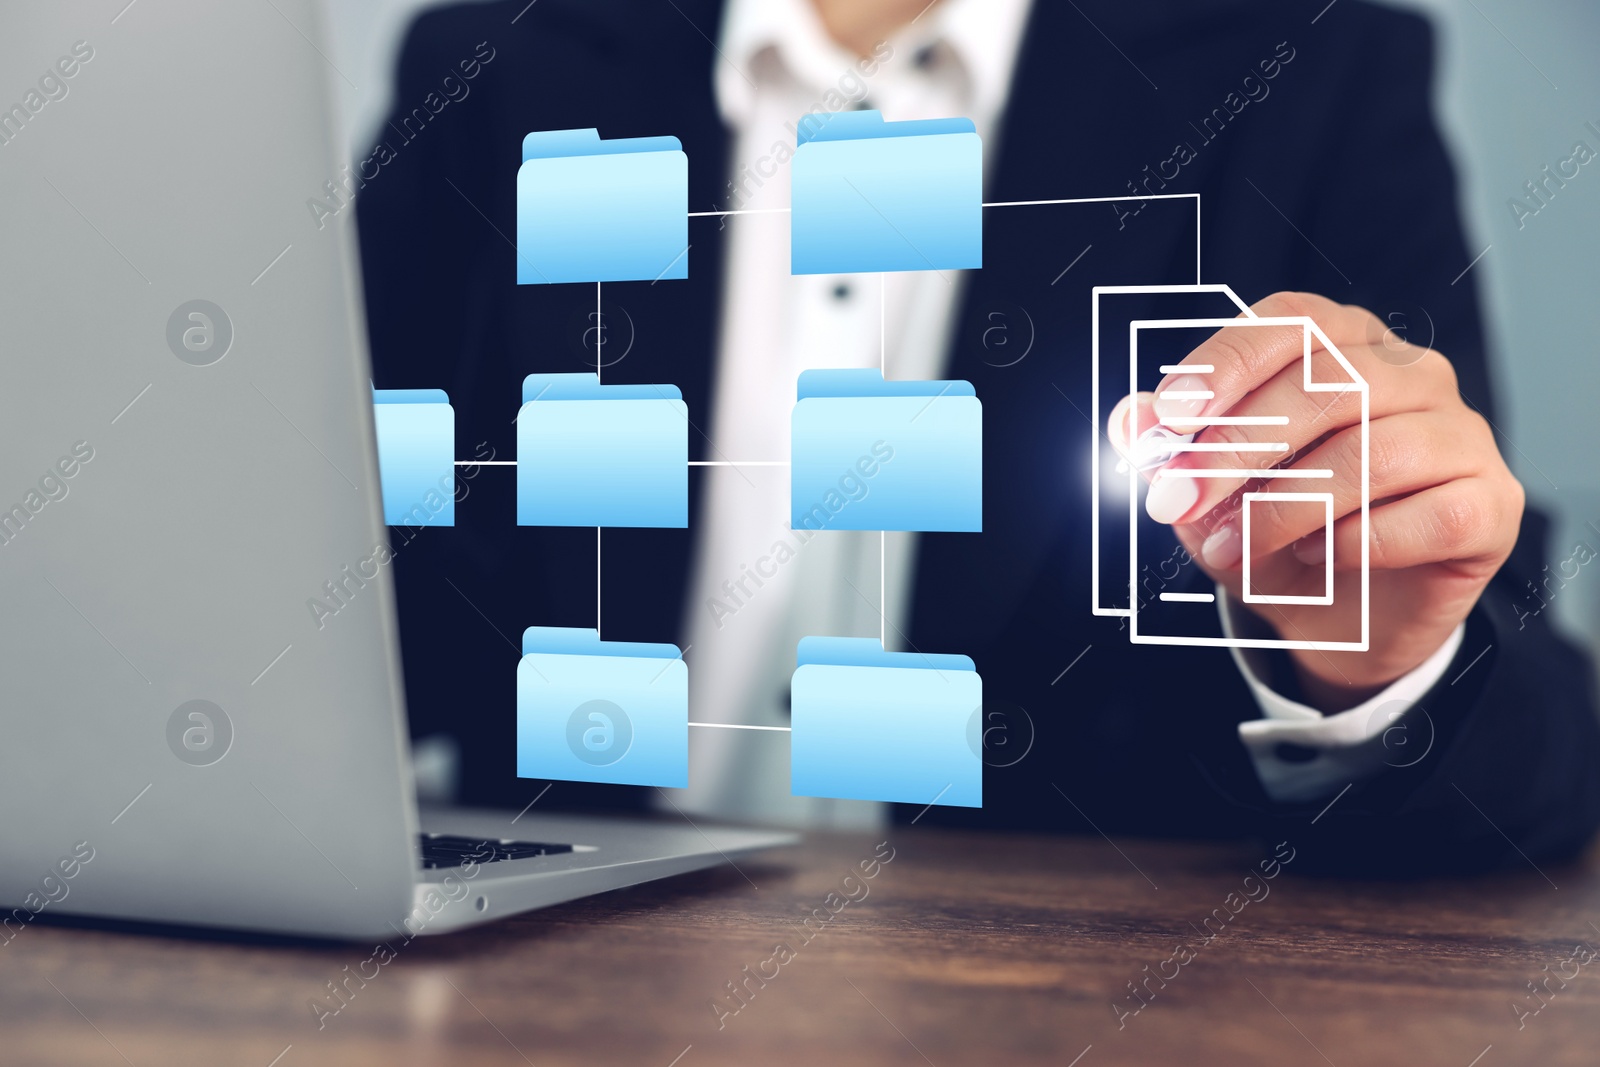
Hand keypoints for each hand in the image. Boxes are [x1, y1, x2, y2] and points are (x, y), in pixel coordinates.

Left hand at [1109, 292, 1522, 709]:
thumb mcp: (1209, 496)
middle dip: (1236, 448)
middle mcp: (1410, 372)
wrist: (1340, 619)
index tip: (1169, 416)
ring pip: (1374, 452)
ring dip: (1285, 509)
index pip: (1290, 323)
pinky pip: (1431, 514)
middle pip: (1327, 386)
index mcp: (1341, 344)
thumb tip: (1129, 419)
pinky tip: (1321, 559)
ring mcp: (1461, 433)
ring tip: (1231, 548)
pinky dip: (1360, 542)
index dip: (1227, 364)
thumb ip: (1173, 454)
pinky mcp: (1492, 502)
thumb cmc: (1277, 536)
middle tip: (1176, 501)